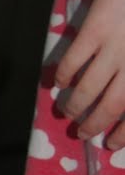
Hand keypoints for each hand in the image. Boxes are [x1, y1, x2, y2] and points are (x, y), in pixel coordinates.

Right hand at [55, 0, 124, 148]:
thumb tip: (124, 95)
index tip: (112, 144)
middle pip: (113, 106)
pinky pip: (74, 62)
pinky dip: (62, 76)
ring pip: (89, 88)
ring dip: (74, 105)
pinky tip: (56, 82)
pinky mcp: (95, 30)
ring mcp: (115, 46)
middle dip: (95, 125)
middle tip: (83, 134)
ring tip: (67, 112)